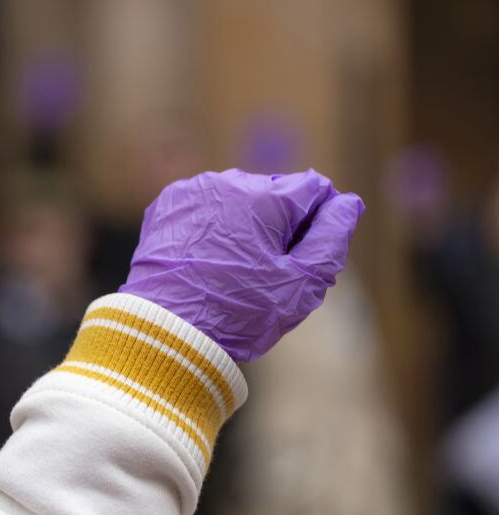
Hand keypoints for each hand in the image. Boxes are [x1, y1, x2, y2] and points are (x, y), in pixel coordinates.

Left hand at [119, 169, 363, 361]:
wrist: (166, 331)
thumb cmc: (237, 313)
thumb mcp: (301, 284)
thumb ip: (331, 239)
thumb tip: (348, 203)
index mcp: (265, 197)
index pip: (315, 189)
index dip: (317, 224)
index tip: (300, 258)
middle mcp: (228, 182)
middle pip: (276, 194)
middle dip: (280, 225)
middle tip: (265, 271)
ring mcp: (193, 191)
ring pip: (239, 199)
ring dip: (246, 224)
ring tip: (233, 268)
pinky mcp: (167, 206)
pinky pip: (206, 207)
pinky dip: (213, 227)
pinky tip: (207, 260)